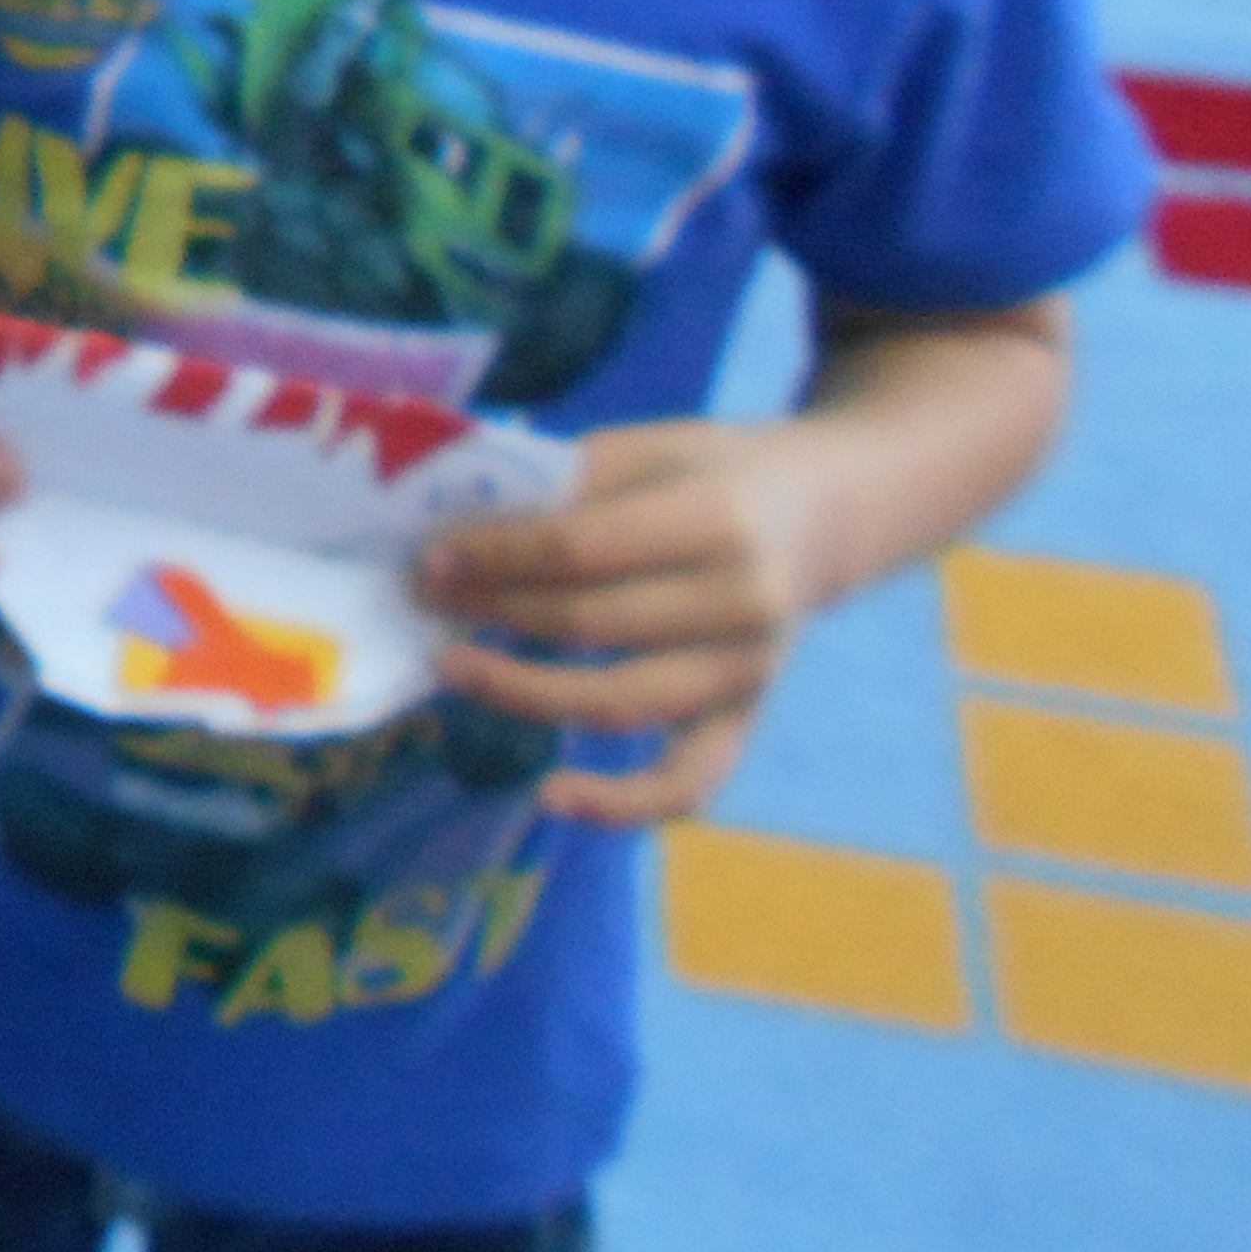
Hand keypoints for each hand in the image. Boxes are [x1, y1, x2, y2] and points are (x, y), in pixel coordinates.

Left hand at [417, 418, 827, 826]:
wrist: (827, 513)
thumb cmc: (713, 474)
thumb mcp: (647, 448)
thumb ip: (564, 483)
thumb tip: (459, 527)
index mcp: (714, 518)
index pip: (580, 549)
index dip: (495, 557)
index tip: (431, 560)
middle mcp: (741, 602)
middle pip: (591, 623)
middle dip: (494, 613)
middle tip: (424, 602)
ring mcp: (747, 670)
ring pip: (621, 702)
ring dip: (524, 694)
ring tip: (453, 669)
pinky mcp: (747, 716)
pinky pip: (688, 781)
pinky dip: (623, 803)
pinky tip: (552, 797)